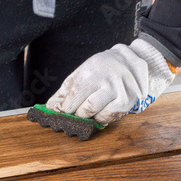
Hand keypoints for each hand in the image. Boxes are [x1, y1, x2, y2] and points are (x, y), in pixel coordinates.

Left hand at [47, 38, 176, 124]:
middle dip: (76, 113)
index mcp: (91, 71)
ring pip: (96, 115)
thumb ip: (66, 90)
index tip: (61, 110)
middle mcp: (106, 81)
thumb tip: (51, 107)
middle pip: (84, 109)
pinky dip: (101, 118)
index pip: (73, 96)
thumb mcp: (82, 72)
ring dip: (88, 117)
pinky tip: (100, 111)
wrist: (129, 62)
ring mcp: (119, 92)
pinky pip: (108, 118)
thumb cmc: (101, 68)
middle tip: (75, 111)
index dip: (64, 108)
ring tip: (87, 110)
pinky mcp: (127, 102)